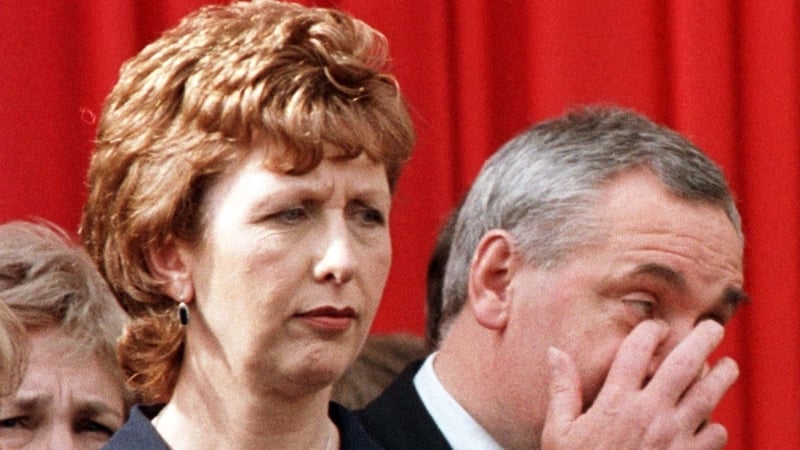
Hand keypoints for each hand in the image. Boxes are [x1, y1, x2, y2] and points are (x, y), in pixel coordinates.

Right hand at [541, 320, 738, 449]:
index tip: (657, 327)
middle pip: (683, 363)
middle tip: (712, 327)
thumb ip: (562, 390)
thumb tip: (554, 352)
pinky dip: (716, 426)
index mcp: (615, 402)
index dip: (650, 331)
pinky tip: (710, 423)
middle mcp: (649, 413)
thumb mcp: (558, 432)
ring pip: (708, 395)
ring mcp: (674, 437)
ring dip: (722, 376)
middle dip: (702, 339)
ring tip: (727, 365)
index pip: (636, 350)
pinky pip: (715, 435)